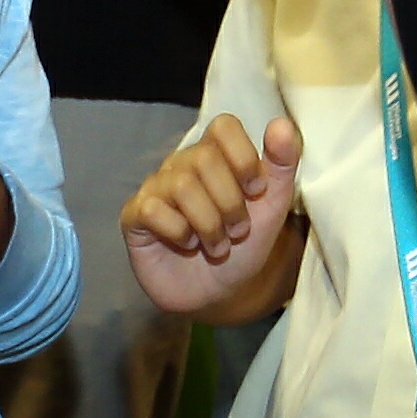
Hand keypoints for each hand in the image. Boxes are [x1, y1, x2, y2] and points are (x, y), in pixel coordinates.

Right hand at [120, 109, 304, 317]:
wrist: (220, 293)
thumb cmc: (243, 246)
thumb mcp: (273, 206)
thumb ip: (283, 164)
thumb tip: (281, 124)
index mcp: (215, 154)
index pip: (223, 126)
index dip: (243, 157)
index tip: (256, 190)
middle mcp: (181, 165)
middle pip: (204, 158)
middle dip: (230, 202)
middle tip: (237, 230)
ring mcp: (155, 188)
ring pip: (182, 186)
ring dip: (209, 224)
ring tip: (218, 245)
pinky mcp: (134, 216)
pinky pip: (153, 210)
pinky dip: (179, 233)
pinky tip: (186, 244)